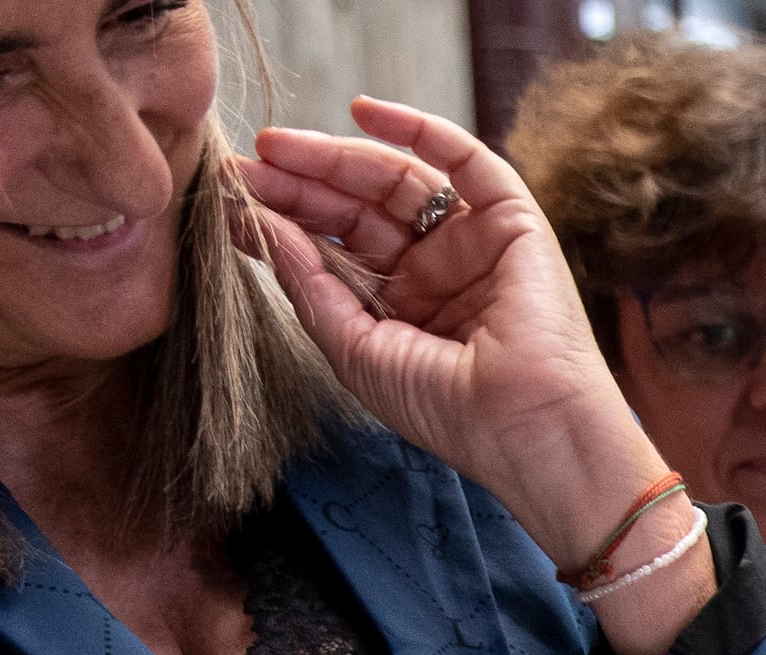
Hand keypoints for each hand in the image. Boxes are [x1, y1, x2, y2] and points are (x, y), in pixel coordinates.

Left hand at [235, 103, 688, 649]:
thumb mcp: (356, 350)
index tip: (232, 202)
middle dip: (300, 182)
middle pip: (358, 207)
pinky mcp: (513, 222)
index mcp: (402, 308)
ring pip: (397, 180)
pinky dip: (418, 129)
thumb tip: (262, 223)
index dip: (285, 220)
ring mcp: (473, 243)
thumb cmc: (453, 413)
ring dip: (337, 156)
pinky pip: (465, 160)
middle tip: (246, 166)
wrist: (533, 431)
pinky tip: (365, 113)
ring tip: (280, 147)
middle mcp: (436, 270)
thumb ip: (310, 285)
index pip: (336, 246)